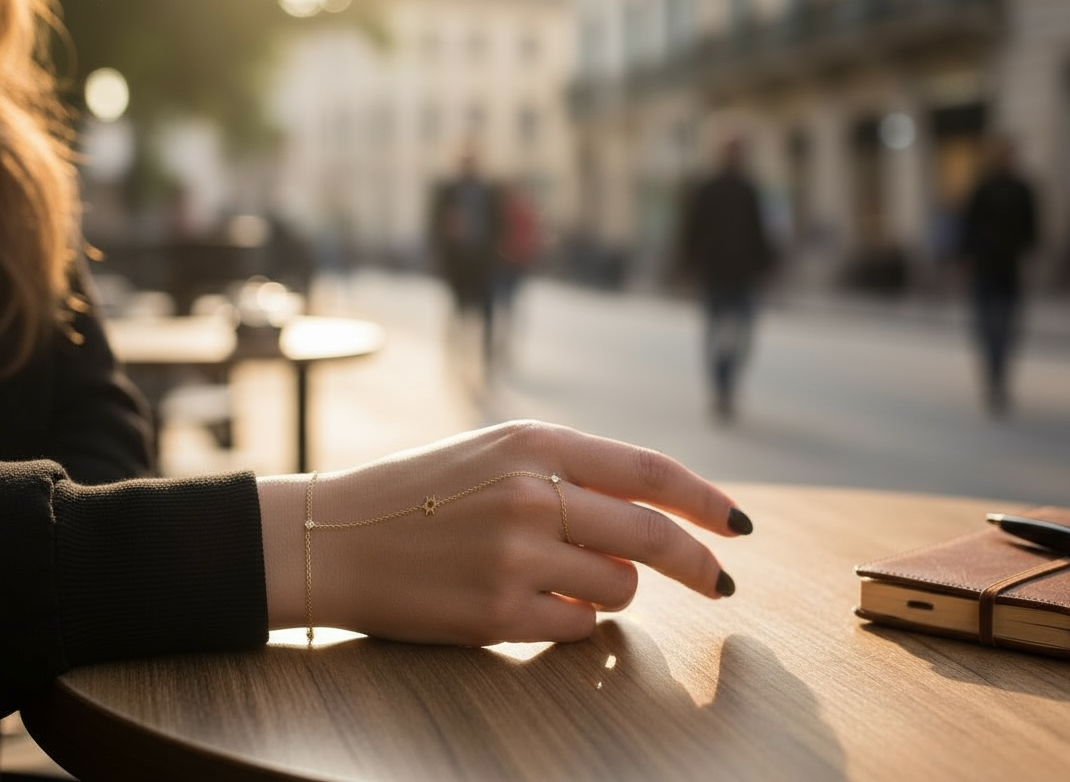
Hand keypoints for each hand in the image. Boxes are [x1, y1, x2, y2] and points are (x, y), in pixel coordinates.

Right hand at [257, 420, 750, 644]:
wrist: (331, 537)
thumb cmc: (417, 493)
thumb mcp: (492, 453)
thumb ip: (569, 473)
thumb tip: (648, 522)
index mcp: (533, 443)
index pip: (648, 472)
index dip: (705, 501)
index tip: (738, 526)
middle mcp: (529, 493)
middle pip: (649, 536)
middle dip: (696, 565)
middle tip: (721, 584)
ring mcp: (513, 555)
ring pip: (618, 587)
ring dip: (612, 591)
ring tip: (565, 580)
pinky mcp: (496, 613)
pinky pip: (578, 627)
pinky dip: (575, 622)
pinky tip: (533, 605)